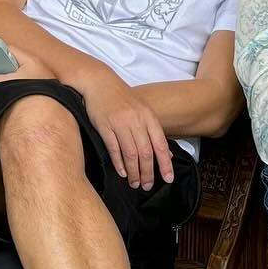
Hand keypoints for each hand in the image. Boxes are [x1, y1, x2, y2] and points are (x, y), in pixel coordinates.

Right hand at [76, 66, 173, 189]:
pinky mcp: (104, 126)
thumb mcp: (143, 111)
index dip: (165, 164)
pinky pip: (114, 149)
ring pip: (131, 154)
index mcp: (148, 117)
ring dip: (134, 172)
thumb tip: (168, 155)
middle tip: (147, 186)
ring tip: (135, 183)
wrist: (100, 82)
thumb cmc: (123, 98)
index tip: (168, 179)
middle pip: (146, 153)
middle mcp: (136, 120)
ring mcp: (120, 123)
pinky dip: (119, 163)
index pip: (160, 145)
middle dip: (148, 172)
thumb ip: (154, 133)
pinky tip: (122, 173)